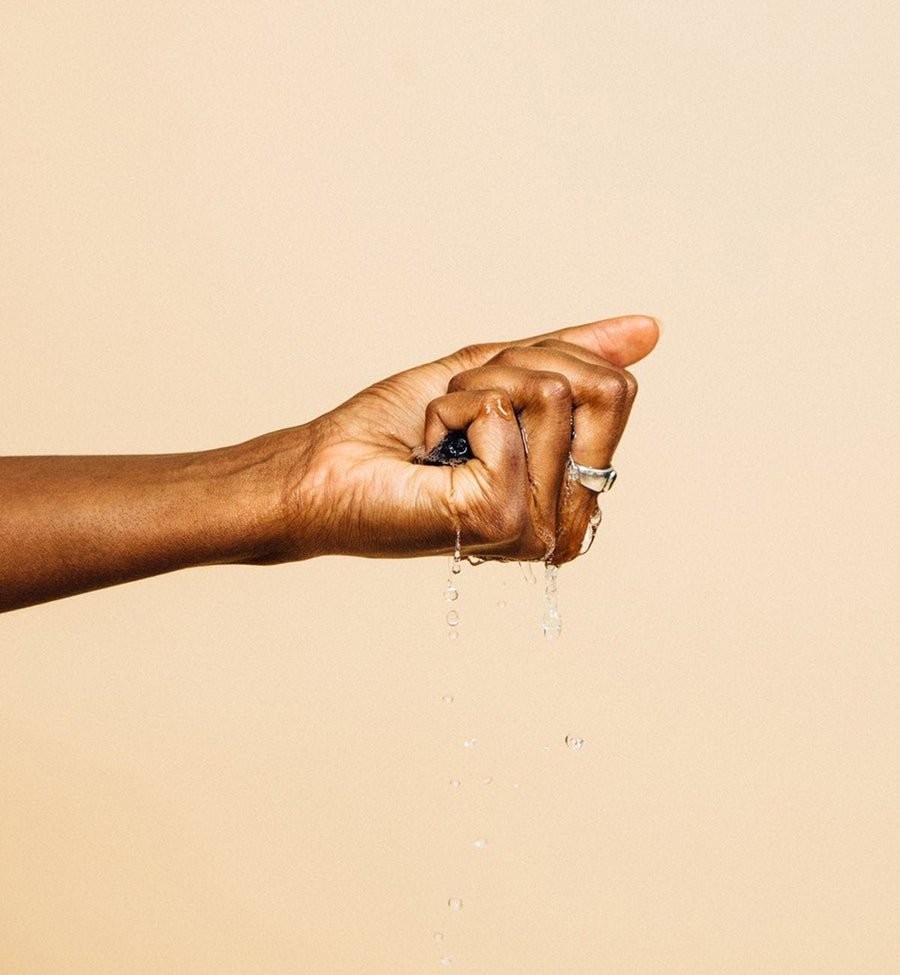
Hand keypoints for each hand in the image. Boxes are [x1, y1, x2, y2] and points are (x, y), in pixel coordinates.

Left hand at [263, 314, 658, 564]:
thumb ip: (571, 356)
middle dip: (518, 367)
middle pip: (603, 389)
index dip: (543, 361)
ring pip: (554, 391)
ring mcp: (537, 525)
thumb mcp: (496, 375)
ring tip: (443, 432)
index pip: (616, 390)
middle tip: (463, 409)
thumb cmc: (397, 431)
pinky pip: (502, 407)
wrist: (324, 469)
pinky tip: (429, 450)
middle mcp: (566, 522)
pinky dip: (452, 407)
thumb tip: (648, 329)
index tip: (486, 396)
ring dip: (478, 387)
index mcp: (573, 496)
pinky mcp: (501, 514)